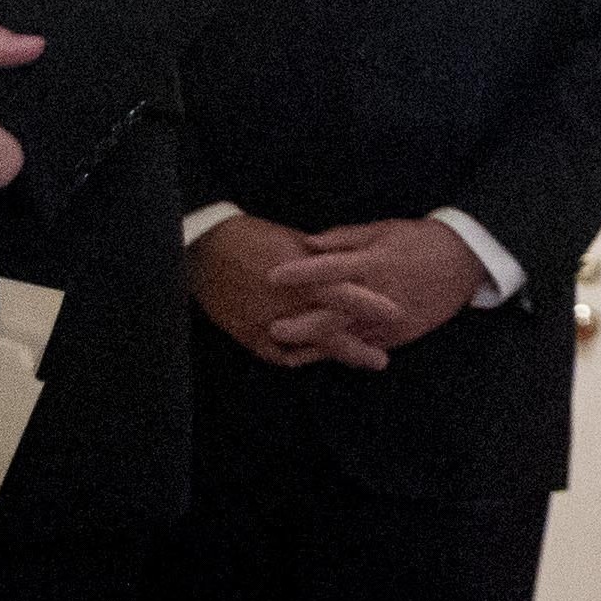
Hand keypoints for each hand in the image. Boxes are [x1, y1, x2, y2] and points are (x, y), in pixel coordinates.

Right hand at [190, 214, 389, 371]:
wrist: (205, 251)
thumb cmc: (252, 238)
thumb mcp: (291, 241)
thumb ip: (319, 260)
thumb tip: (344, 267)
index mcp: (301, 275)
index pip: (344, 294)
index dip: (371, 306)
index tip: (395, 313)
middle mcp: (287, 304)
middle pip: (330, 332)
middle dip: (358, 348)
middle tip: (382, 360)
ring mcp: (267, 324)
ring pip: (308, 348)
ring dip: (333, 356)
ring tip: (356, 362)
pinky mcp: (250, 336)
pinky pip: (280, 355)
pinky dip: (299, 356)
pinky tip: (314, 358)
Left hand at [267, 219, 488, 360]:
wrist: (464, 262)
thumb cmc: (420, 240)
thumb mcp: (383, 229)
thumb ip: (344, 238)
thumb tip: (309, 242)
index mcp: (374, 263)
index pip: (331, 268)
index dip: (301, 272)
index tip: (272, 275)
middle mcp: (380, 295)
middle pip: (335, 314)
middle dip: (302, 324)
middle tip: (272, 327)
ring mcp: (390, 320)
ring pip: (347, 338)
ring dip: (316, 346)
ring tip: (287, 352)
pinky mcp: (399, 336)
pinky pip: (365, 348)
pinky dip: (342, 353)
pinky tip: (320, 357)